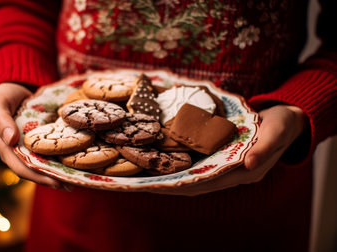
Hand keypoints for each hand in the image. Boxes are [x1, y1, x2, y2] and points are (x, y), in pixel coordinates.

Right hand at [0, 83, 68, 190]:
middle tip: (72, 184)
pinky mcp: (41, 142)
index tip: (56, 182)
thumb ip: (1, 121)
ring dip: (59, 173)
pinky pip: (51, 153)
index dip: (38, 177)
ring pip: (45, 165)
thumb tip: (11, 140)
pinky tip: (76, 162)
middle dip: (53, 180)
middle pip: (36, 172)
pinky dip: (62, 159)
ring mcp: (30, 148)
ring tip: (78, 178)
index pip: (22, 168)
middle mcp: (19, 152)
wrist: (17, 86)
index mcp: (6, 148)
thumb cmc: (5, 96)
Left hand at [147, 105, 306, 195]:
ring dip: (170, 175)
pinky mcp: (219, 155)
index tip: (160, 185)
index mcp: (245, 173)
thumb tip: (249, 165)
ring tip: (146, 172)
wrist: (286, 119)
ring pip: (192, 176)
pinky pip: (196, 163)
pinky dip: (180, 163)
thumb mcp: (277, 132)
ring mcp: (224, 165)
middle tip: (142, 181)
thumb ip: (265, 148)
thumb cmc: (282, 125)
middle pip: (194, 184)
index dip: (183, 185)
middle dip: (168, 184)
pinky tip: (164, 157)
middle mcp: (231, 173)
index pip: (207, 184)